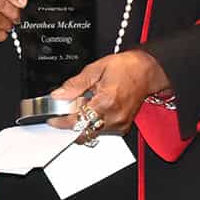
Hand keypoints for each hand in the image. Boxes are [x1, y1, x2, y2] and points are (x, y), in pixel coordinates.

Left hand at [49, 50, 169, 139]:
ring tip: (86, 104)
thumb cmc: (126, 67)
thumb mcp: (96, 69)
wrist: (148, 70)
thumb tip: (58, 96)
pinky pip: (101, 131)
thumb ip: (75, 85)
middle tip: (66, 110)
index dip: (60, 121)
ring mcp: (119, 124)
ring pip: (90, 133)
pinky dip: (93, 122)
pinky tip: (95, 108)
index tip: (52, 118)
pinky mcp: (122, 127)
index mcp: (106, 102)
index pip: (75, 121)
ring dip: (82, 122)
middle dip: (70, 123)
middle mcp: (113, 117)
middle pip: (81, 131)